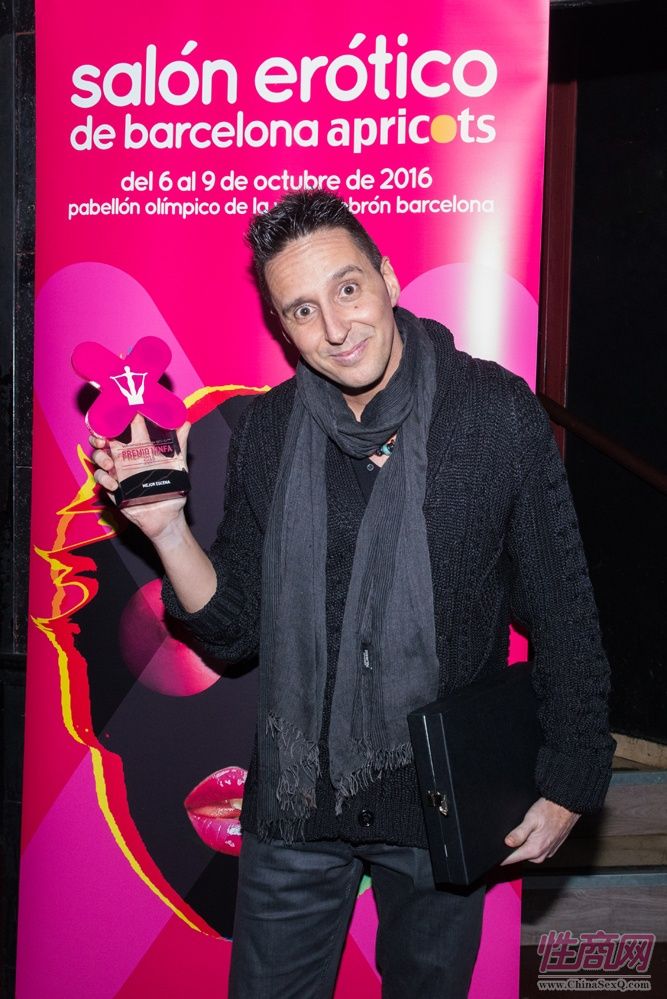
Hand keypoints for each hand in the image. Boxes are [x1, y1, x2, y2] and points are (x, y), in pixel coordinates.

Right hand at [90, 417, 190, 542]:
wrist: (166, 515)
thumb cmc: (172, 488)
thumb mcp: (177, 463)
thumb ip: (179, 443)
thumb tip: (186, 422)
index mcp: (138, 448)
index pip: (122, 429)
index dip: (114, 421)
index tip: (114, 416)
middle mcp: (124, 457)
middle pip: (103, 440)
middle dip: (97, 436)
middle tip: (102, 440)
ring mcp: (117, 471)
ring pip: (98, 457)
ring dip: (100, 457)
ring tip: (109, 464)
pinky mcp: (112, 487)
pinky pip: (101, 479)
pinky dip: (104, 479)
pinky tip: (114, 484)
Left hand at [500, 796, 579, 865]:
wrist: (567, 807)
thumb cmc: (550, 810)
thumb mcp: (531, 819)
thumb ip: (519, 833)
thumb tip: (507, 843)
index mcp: (534, 849)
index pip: (512, 859)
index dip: (501, 857)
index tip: (493, 854)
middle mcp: (541, 854)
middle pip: (519, 857)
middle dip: (511, 850)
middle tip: (505, 837)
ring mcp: (547, 853)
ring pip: (527, 854)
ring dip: (522, 847)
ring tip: (521, 833)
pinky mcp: (550, 849)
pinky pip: (536, 850)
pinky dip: (531, 845)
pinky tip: (531, 834)